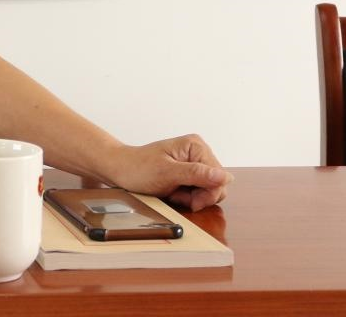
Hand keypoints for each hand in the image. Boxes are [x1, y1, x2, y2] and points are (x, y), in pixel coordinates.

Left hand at [104, 134, 231, 211]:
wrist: (120, 170)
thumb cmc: (138, 169)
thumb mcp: (167, 173)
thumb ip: (197, 174)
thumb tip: (225, 177)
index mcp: (196, 146)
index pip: (220, 177)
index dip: (207, 194)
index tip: (188, 200)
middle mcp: (199, 152)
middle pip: (218, 185)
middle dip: (199, 196)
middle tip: (176, 194)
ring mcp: (195, 163)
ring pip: (209, 191)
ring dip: (192, 198)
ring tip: (172, 192)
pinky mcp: (190, 173)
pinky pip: (199, 192)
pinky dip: (187, 197)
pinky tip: (172, 192)